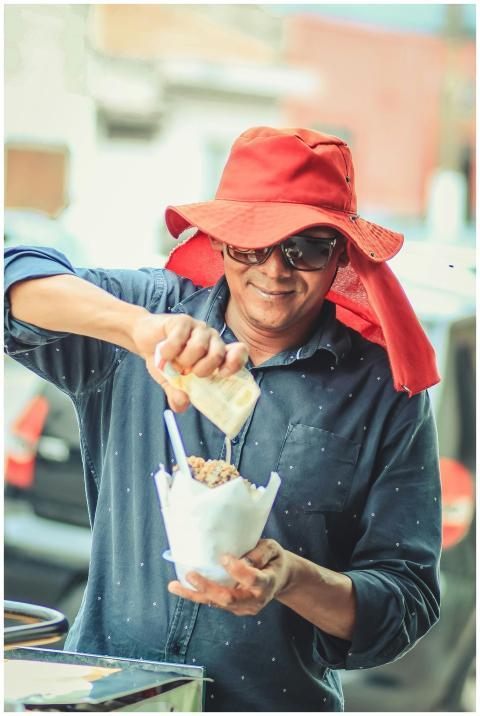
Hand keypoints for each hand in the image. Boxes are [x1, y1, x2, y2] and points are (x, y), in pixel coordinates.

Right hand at [132, 313, 247, 411]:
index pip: (239, 352)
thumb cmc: (165, 361)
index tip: (221, 374)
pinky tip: (163, 354)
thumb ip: (178, 395)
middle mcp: (212, 339)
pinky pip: (179, 339)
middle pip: (218, 354)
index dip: (235, 363)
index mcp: (216, 353)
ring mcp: (198, 328)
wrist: (143, 340)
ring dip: (183, 360)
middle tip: (188, 372)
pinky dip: (168, 351)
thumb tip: (182, 403)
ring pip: (199, 347)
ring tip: (174, 361)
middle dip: (202, 369)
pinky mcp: (183, 321)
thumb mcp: (171, 383)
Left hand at [168, 539, 291, 615]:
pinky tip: (180, 587)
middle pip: (229, 598)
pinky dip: (197, 595)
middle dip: (208, 588)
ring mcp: (243, 608)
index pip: (253, 580)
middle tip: (191, 574)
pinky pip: (213, 603)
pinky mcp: (234, 609)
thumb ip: (260, 553)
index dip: (238, 570)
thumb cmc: (274, 560)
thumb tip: (240, 559)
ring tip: (173, 586)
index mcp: (267, 583)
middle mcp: (254, 600)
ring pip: (216, 604)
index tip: (224, 557)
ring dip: (194, 595)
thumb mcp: (273, 549)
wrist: (280, 579)